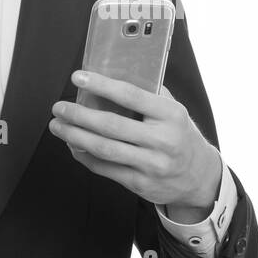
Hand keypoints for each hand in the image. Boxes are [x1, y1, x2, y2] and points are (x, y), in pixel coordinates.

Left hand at [49, 71, 222, 211]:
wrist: (198, 177)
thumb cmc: (180, 136)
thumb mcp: (174, 111)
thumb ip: (150, 94)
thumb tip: (113, 74)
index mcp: (170, 115)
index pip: (131, 96)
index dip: (101, 85)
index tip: (78, 77)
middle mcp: (162, 140)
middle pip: (112, 126)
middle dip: (79, 115)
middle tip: (60, 107)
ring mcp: (151, 165)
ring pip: (104, 149)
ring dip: (75, 136)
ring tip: (58, 126)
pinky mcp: (140, 184)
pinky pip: (105, 169)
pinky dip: (84, 156)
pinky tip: (73, 145)